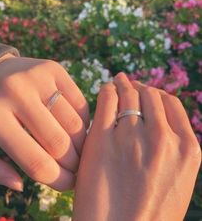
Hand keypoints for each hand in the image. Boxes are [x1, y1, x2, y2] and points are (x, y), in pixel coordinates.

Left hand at [0, 56, 88, 190]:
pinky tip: (76, 130)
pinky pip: (80, 105)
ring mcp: (37, 77)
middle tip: (75, 169)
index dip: (57, 180)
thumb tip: (19, 185)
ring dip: (82, 145)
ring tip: (78, 152)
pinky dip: (83, 123)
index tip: (66, 184)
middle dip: (73, 164)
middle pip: (59, 143)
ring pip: (74, 124)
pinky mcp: (54, 69)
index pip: (34, 161)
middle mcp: (15, 92)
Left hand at [73, 73, 200, 220]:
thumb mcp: (176, 181)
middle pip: (149, 95)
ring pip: (129, 93)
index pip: (170, 103)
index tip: (145, 92)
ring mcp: (132, 137)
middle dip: (139, 86)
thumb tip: (159, 121)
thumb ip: (172, 150)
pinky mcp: (103, 138)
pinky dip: (107, 90)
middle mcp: (163, 139)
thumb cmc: (147, 214)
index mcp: (187, 149)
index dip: (156, 94)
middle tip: (128, 83)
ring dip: (123, 84)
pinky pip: (107, 99)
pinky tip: (105, 90)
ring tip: (117, 82)